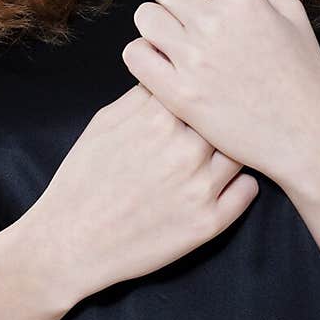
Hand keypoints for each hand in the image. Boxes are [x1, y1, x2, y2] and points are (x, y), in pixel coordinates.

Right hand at [37, 84, 258, 301]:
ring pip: (241, 151)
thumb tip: (168, 77)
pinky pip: (248, 190)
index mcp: (158, 119)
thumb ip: (141, 96)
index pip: (200, 87)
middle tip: (213, 126)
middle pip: (224, 118)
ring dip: (232, 150)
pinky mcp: (209, 223)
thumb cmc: (82, 180)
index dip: (200, 93)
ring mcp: (200, 187)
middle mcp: (185, 150)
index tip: (199, 98)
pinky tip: (225, 182)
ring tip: (220, 154)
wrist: (71, 242)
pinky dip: (241, 183)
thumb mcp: (103, 123)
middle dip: (218, 120)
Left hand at [121, 0, 319, 184]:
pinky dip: (142, 53)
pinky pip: (135, 55)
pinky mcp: (178, 94)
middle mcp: (214, 24)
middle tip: (183, 13)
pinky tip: (160, 60)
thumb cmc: (302, 74)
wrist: (304, 135)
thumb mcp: (292, 13)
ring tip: (173, 39)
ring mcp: (193, 60)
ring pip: (145, 17)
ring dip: (155, 24)